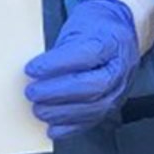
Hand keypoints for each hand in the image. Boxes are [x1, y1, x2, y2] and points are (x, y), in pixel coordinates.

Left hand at [23, 0, 141, 139]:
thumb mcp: (78, 25)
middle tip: (32, 91)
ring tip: (39, 108)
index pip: (86, 55)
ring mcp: (120, 89)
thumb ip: (61, 49)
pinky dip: (70, 128)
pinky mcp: (113, 105)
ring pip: (93, 109)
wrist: (120, 31)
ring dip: (61, 113)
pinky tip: (53, 126)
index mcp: (113, 41)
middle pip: (92, 87)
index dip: (57, 64)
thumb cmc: (96, 26)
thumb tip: (36, 72)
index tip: (32, 68)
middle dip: (57, 93)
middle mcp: (121, 68)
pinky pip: (93, 122)